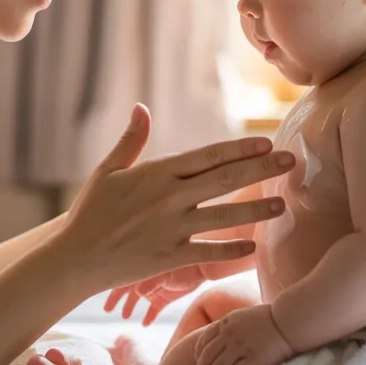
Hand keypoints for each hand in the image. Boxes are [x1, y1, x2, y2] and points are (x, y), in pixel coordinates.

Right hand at [61, 103, 291, 291]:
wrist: (74, 256)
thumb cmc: (91, 211)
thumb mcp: (108, 170)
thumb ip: (131, 139)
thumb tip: (141, 107)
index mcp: (158, 173)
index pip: (208, 156)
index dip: (240, 148)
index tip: (266, 143)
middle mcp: (170, 198)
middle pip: (225, 179)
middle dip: (261, 170)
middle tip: (290, 161)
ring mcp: (172, 228)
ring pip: (224, 215)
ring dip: (256, 209)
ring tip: (282, 204)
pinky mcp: (170, 257)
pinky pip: (209, 252)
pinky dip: (232, 250)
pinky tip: (254, 247)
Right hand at [105, 266, 205, 325]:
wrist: (202, 266)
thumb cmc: (182, 263)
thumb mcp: (165, 270)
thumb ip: (151, 281)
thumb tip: (136, 292)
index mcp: (141, 267)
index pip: (122, 277)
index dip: (112, 287)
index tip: (102, 295)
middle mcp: (145, 277)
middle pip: (126, 289)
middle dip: (117, 298)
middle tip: (108, 309)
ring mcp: (155, 288)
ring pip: (138, 299)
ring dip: (131, 307)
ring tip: (125, 316)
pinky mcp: (165, 298)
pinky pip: (154, 309)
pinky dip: (149, 316)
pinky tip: (145, 324)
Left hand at [193, 304, 293, 364]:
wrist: (288, 320)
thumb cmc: (272, 317)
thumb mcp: (246, 315)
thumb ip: (236, 324)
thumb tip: (231, 332)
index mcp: (228, 321)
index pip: (206, 336)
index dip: (199, 350)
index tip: (196, 359)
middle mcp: (230, 334)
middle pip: (208, 353)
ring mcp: (240, 347)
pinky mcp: (252, 360)